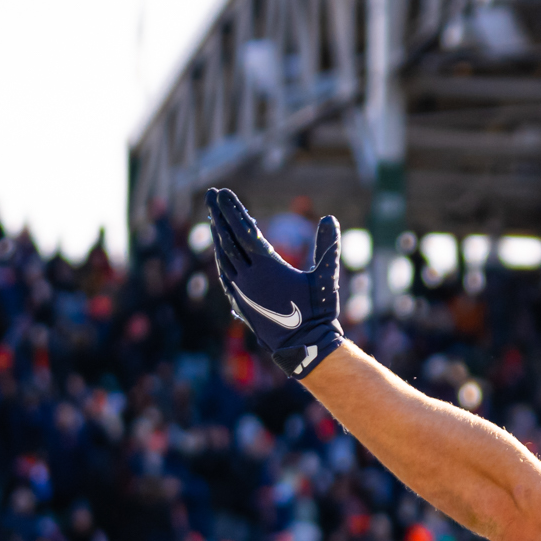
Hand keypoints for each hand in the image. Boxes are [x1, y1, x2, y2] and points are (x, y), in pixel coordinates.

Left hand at [204, 187, 342, 379]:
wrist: (303, 348)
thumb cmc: (318, 313)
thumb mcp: (326, 277)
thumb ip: (327, 247)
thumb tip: (330, 219)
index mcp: (267, 267)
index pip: (244, 231)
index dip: (232, 210)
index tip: (221, 193)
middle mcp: (248, 277)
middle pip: (228, 239)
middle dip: (218, 215)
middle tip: (210, 195)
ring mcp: (241, 291)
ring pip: (223, 257)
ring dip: (217, 235)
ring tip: (213, 219)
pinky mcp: (240, 303)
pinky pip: (225, 275)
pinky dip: (220, 259)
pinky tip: (219, 254)